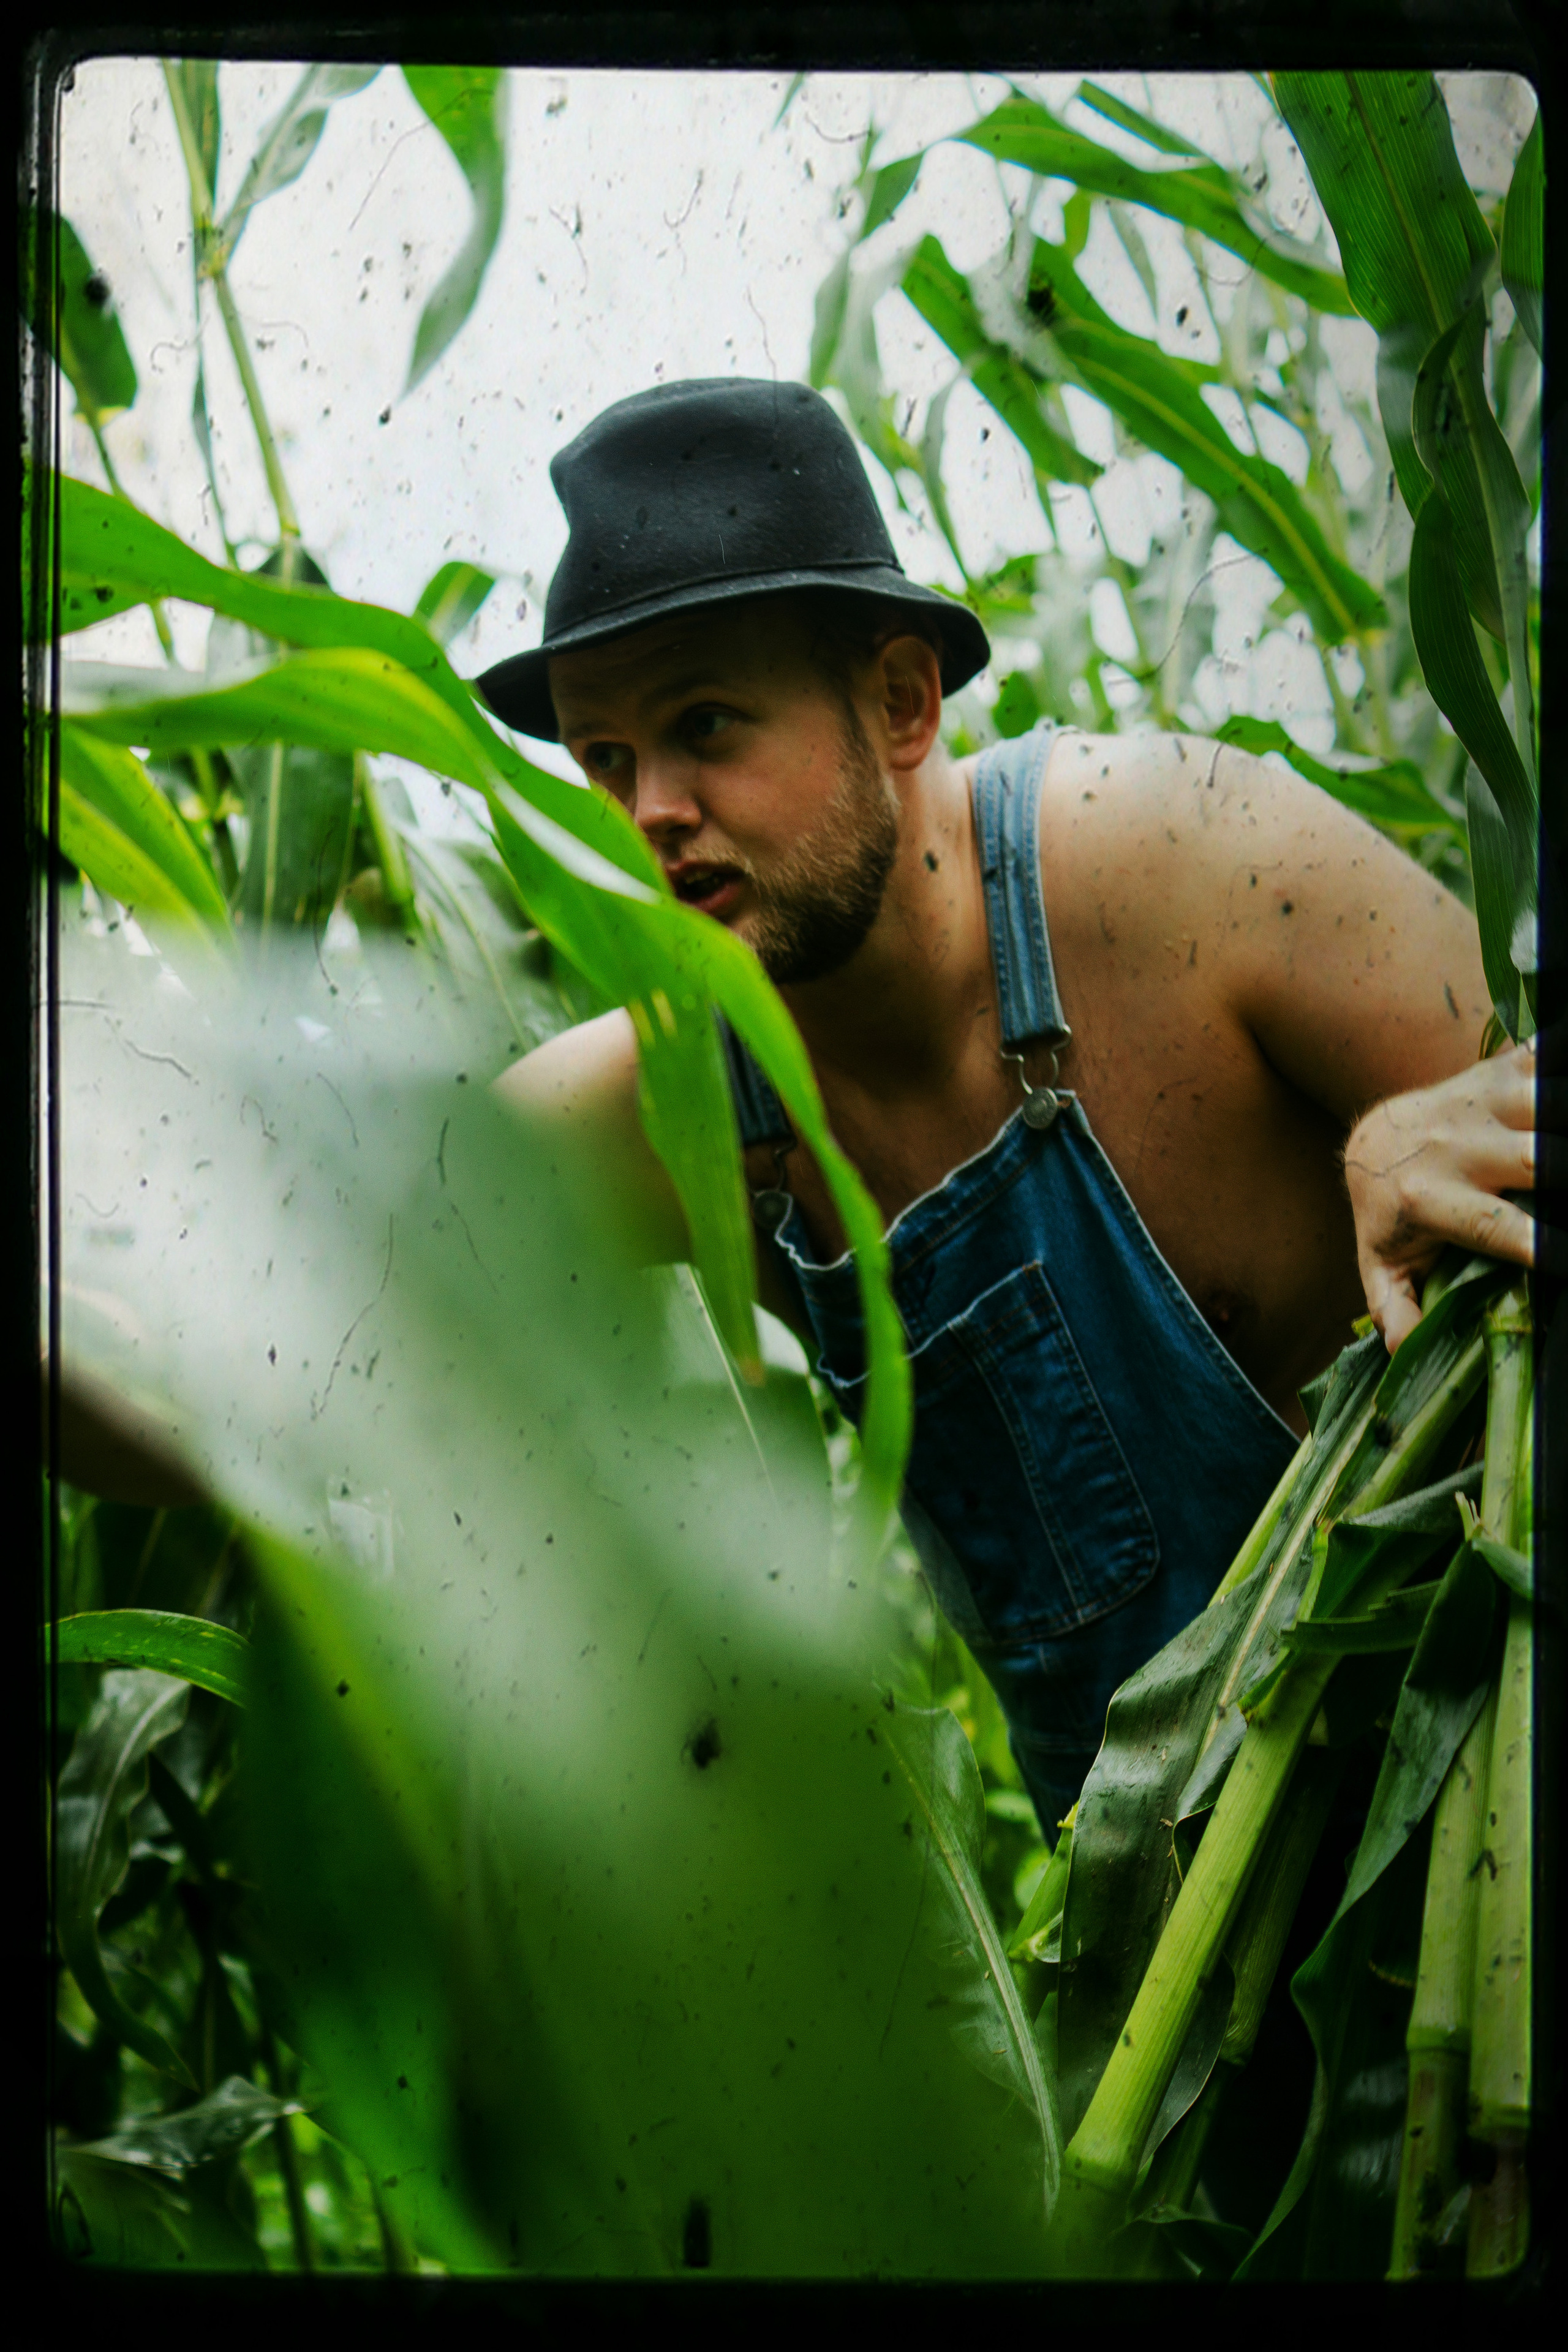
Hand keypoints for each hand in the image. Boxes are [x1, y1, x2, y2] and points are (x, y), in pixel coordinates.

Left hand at [1343, 1024, 1566, 1351]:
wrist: (1373, 1138)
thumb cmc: (1391, 1215)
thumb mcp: (1382, 1266)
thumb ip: (1395, 1309)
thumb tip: (1405, 1352)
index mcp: (1429, 1199)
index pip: (1495, 1227)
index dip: (1542, 1245)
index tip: (1561, 1257)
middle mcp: (1453, 1146)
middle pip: (1533, 1158)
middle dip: (1563, 1171)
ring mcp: (1479, 1103)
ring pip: (1543, 1100)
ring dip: (1562, 1115)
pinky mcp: (1500, 1071)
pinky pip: (1540, 1055)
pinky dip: (1557, 1060)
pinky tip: (1565, 1080)